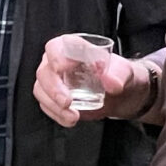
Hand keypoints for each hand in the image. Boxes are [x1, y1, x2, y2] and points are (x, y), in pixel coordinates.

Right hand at [34, 35, 153, 125]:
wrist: (121, 96)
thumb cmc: (119, 76)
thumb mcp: (125, 71)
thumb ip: (119, 74)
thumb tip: (112, 83)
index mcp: (73, 48)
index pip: (57, 47)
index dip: (56, 56)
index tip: (64, 67)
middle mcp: (58, 62)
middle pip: (44, 72)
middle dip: (53, 88)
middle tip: (67, 102)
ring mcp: (55, 81)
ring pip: (41, 90)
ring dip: (54, 105)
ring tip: (73, 116)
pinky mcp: (54, 98)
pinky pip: (47, 106)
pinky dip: (57, 115)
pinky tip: (70, 119)